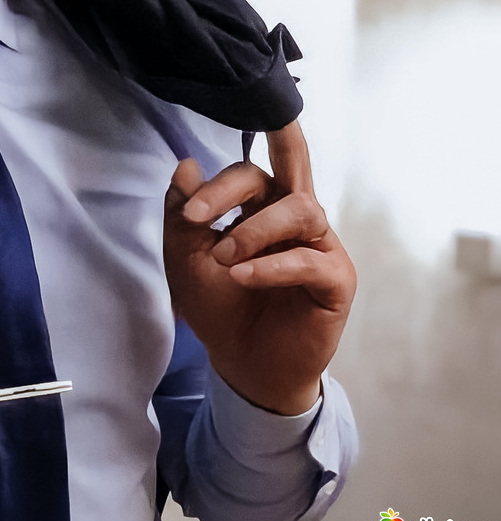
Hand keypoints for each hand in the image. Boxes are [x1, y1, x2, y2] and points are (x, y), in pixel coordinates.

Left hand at [162, 121, 355, 414]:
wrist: (241, 363)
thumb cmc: (217, 304)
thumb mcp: (187, 258)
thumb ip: (184, 215)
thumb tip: (186, 163)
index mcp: (261, 203)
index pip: (247, 172)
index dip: (216, 186)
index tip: (189, 214)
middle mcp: (294, 216)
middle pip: (291, 164)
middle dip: (264, 157)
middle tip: (219, 188)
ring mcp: (319, 245)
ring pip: (301, 209)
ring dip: (255, 230)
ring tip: (225, 257)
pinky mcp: (335, 280)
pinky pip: (310, 261)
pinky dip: (272, 266)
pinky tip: (242, 277)